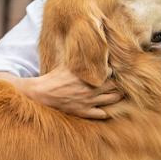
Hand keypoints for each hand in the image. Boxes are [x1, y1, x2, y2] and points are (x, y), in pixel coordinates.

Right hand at [0, 67, 122, 118]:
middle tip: (118, 82)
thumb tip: (85, 45)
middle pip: (114, 87)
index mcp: (88, 77)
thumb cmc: (54, 77)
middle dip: (118, 83)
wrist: (42, 93)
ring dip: (116, 96)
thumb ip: (79, 58)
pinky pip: (101, 114)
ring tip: (118, 94)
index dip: (112, 71)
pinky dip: (105, 112)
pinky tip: (106, 109)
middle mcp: (92, 90)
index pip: (110, 72)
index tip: (112, 70)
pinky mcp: (84, 112)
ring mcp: (89, 102)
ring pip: (111, 100)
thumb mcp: (67, 64)